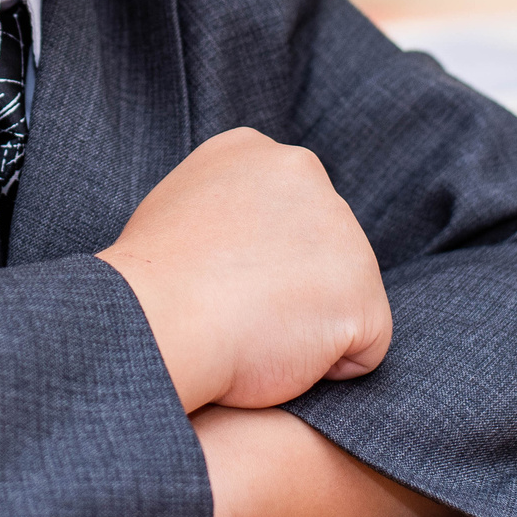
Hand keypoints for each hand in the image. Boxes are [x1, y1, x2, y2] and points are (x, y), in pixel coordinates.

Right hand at [96, 127, 389, 412]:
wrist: (158, 317)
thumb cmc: (153, 284)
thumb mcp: (178, 212)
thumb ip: (228, 211)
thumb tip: (248, 240)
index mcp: (253, 150)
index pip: (283, 211)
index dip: (257, 257)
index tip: (219, 276)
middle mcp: (304, 172)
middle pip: (320, 248)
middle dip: (288, 284)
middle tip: (232, 308)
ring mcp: (341, 229)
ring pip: (341, 296)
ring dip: (304, 324)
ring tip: (246, 329)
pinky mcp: (363, 291)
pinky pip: (362, 347)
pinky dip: (325, 365)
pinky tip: (273, 353)